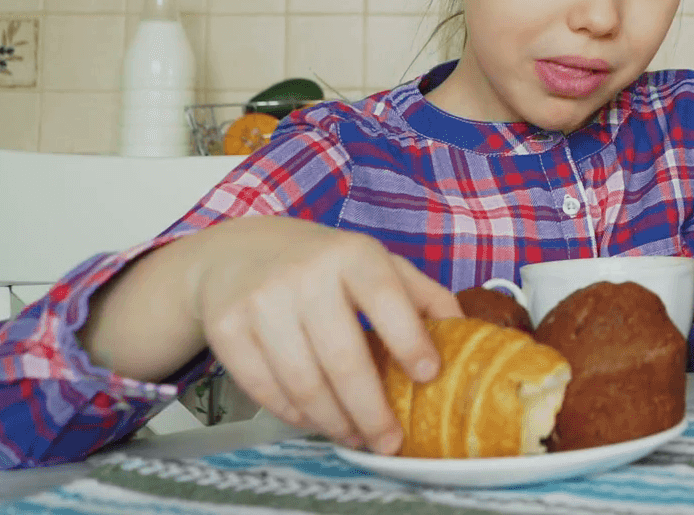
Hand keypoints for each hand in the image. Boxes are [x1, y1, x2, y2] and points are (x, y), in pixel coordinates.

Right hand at [188, 216, 461, 452]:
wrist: (238, 253)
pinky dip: (294, 414)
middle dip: (371, 410)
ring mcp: (261, 303)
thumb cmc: (322, 263)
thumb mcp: (374, 262)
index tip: (429, 376)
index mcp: (352, 255)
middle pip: (343, 358)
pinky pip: (265, 389)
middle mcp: (304, 275)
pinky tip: (315, 420)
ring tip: (355, 436)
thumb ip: (421, 294)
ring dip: (334, 421)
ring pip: (302, 383)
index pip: (387, 300)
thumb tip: (466, 331)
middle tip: (390, 441)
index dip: (410, 341)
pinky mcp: (228, 330)